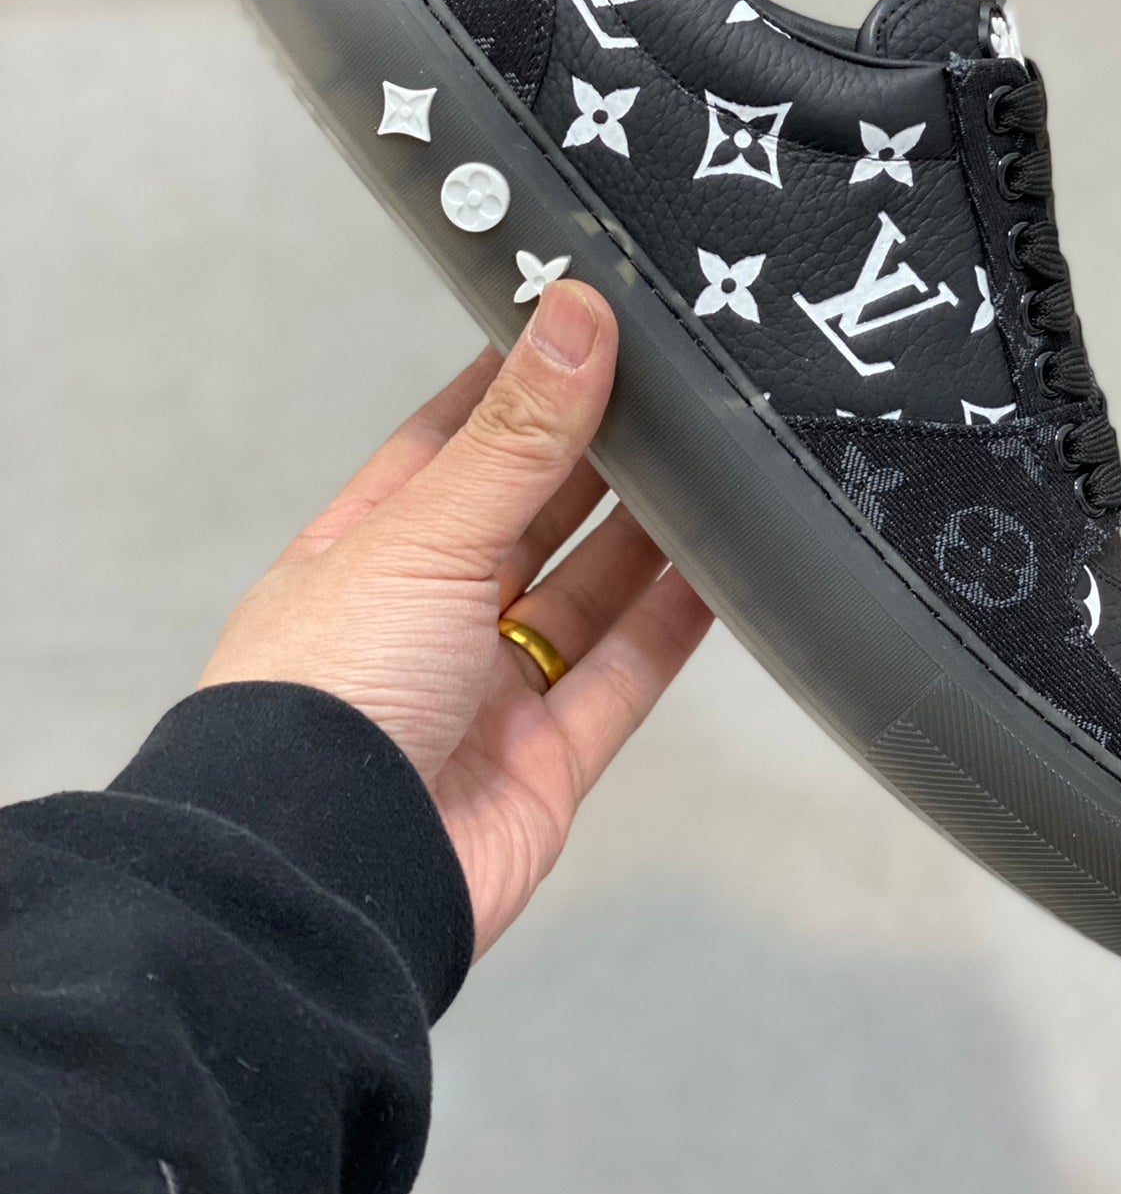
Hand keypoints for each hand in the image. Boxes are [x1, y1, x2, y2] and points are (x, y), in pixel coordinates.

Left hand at [200, 282, 711, 955]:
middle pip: (532, 515)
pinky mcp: (546, 761)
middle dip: (599, 455)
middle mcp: (429, 614)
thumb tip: (575, 316)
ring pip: (588, 593)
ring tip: (715, 459)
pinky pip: (624, 679)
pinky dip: (674, 627)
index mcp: (371, 548)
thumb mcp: (425, 536)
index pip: (452, 441)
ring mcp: (489, 690)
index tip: (587, 323)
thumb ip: (516, 436)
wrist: (323, 877)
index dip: (518, 384)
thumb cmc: (327, 694)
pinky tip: (724, 570)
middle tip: (677, 385)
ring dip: (648, 535)